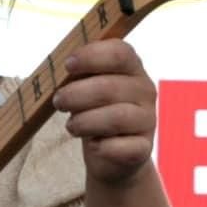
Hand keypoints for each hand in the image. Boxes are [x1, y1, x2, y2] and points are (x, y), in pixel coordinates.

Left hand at [52, 39, 156, 184]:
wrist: (110, 152)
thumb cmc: (94, 110)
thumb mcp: (87, 85)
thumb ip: (80, 72)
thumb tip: (62, 67)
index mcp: (132, 67)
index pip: (119, 53)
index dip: (91, 56)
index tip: (68, 65)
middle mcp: (145, 91)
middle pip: (109, 88)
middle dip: (76, 95)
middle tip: (58, 102)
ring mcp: (147, 120)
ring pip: (115, 118)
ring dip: (84, 122)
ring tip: (72, 125)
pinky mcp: (144, 148)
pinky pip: (122, 148)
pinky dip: (102, 147)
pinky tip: (93, 145)